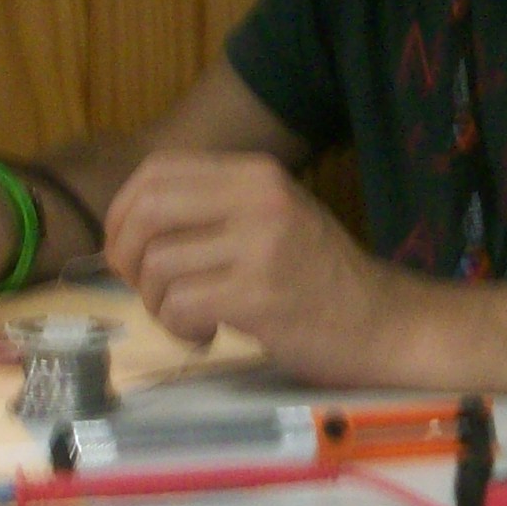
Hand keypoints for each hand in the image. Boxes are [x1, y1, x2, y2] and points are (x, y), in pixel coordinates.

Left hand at [105, 152, 417, 384]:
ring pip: (158, 264)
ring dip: (157, 302)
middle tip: (147, 288)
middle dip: (127, 256)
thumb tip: (126, 226)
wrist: (383, 324)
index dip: (123, 211)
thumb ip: (211, 210)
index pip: (156, 170)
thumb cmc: (319, 278)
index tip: (127, 250)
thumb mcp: (270, 218)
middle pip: (147, 210)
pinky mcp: (260, 295)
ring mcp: (261, 245)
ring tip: (189, 318)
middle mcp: (259, 198)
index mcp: (255, 174)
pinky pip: (180, 305)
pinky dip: (180, 328)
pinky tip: (208, 335)